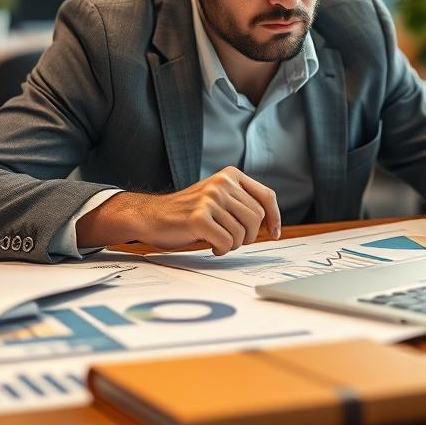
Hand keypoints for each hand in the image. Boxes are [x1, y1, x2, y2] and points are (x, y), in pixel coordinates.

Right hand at [78, 167, 280, 254]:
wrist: (151, 216)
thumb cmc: (188, 212)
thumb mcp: (218, 198)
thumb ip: (241, 203)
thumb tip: (272, 223)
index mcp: (230, 175)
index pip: (266, 196)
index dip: (275, 217)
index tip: (275, 233)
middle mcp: (222, 183)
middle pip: (257, 218)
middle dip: (249, 236)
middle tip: (232, 240)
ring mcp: (210, 199)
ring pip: (242, 233)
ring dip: (232, 244)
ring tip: (218, 240)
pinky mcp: (199, 217)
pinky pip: (226, 241)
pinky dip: (221, 249)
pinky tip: (211, 246)